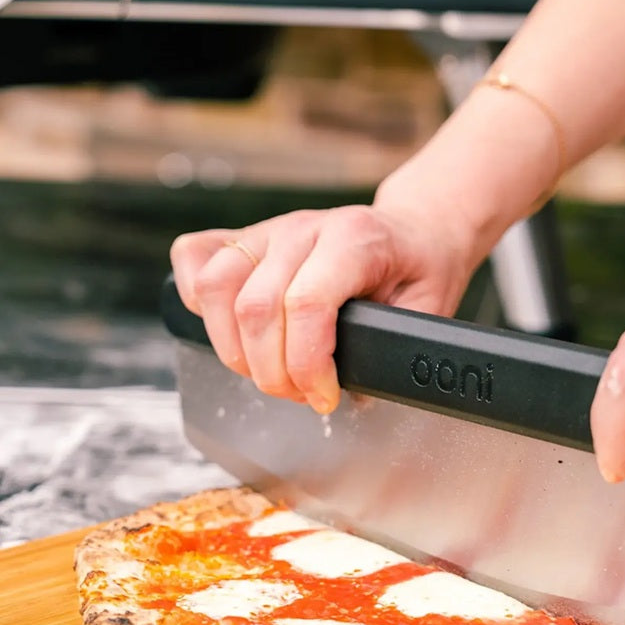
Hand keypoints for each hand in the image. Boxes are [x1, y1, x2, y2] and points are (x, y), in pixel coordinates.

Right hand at [170, 192, 478, 413]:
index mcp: (355, 240)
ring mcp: (269, 229)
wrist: (414, 230)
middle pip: (256, 307)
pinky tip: (231, 331)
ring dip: (235, 350)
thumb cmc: (418, 269)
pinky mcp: (245, 237)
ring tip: (272, 372)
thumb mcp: (428, 309)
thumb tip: (354, 396)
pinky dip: (198, 301)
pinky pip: (196, 258)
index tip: (324, 396)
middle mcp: (305, 228)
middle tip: (302, 395)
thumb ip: (393, 350)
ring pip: (217, 288)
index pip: (307, 304)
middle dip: (273, 372)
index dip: (307, 365)